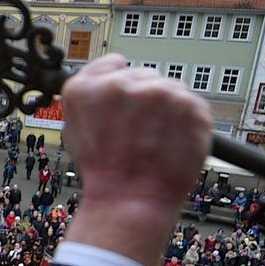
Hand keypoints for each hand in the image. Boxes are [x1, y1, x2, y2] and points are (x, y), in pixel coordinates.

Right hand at [62, 55, 211, 265]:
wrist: (130, 201)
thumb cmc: (103, 170)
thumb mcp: (72, 127)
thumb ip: (89, 92)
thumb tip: (113, 69)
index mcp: (90, 86)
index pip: (115, 65)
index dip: (120, 88)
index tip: (122, 108)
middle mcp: (124, 83)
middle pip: (144, 77)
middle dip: (145, 101)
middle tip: (139, 132)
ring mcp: (160, 93)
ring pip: (170, 89)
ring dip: (167, 111)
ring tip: (156, 140)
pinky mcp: (190, 107)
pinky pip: (192, 105)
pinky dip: (187, 123)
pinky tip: (172, 142)